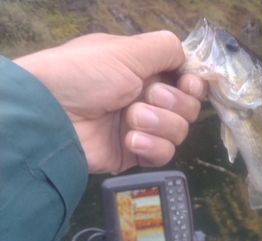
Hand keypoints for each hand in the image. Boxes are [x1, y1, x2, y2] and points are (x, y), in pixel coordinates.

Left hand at [14, 31, 206, 172]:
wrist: (50, 116)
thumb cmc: (84, 75)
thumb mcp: (125, 51)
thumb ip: (164, 48)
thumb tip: (187, 59)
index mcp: (144, 72)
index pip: (185, 81)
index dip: (193, 84)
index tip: (188, 84)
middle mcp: (147, 98)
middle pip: (188, 107)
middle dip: (174, 103)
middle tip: (147, 97)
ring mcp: (143, 128)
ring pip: (179, 131)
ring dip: (160, 124)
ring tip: (131, 120)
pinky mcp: (137, 154)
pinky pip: (164, 153)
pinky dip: (152, 146)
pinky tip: (130, 140)